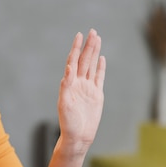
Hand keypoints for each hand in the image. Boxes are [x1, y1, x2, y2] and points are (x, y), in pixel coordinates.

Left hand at [58, 29, 105, 152]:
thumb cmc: (68, 122)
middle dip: (88, 45)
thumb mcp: (65, 103)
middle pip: (85, 60)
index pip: (74, 61)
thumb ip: (66, 85)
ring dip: (94, 52)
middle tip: (92, 31)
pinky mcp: (97, 95)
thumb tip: (69, 68)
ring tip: (97, 38)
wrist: (78, 136)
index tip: (79, 35)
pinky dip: (100, 68)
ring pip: (92, 65)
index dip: (76, 48)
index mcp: (70, 83)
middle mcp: (79, 83)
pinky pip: (99, 78)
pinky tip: (101, 58)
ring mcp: (88, 88)